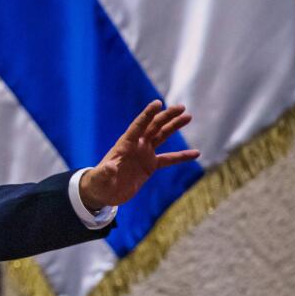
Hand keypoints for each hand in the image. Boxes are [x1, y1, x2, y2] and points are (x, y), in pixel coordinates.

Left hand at [79, 101, 199, 210]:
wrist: (103, 193)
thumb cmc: (98, 183)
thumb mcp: (100, 178)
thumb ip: (105, 172)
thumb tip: (110, 167)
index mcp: (124, 145)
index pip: (138, 126)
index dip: (147, 115)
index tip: (158, 103)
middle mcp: (136, 146)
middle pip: (153, 127)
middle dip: (166, 116)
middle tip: (181, 107)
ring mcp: (144, 154)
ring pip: (162, 136)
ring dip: (174, 126)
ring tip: (188, 116)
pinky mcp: (149, 166)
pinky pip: (169, 159)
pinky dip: (182, 156)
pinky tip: (196, 153)